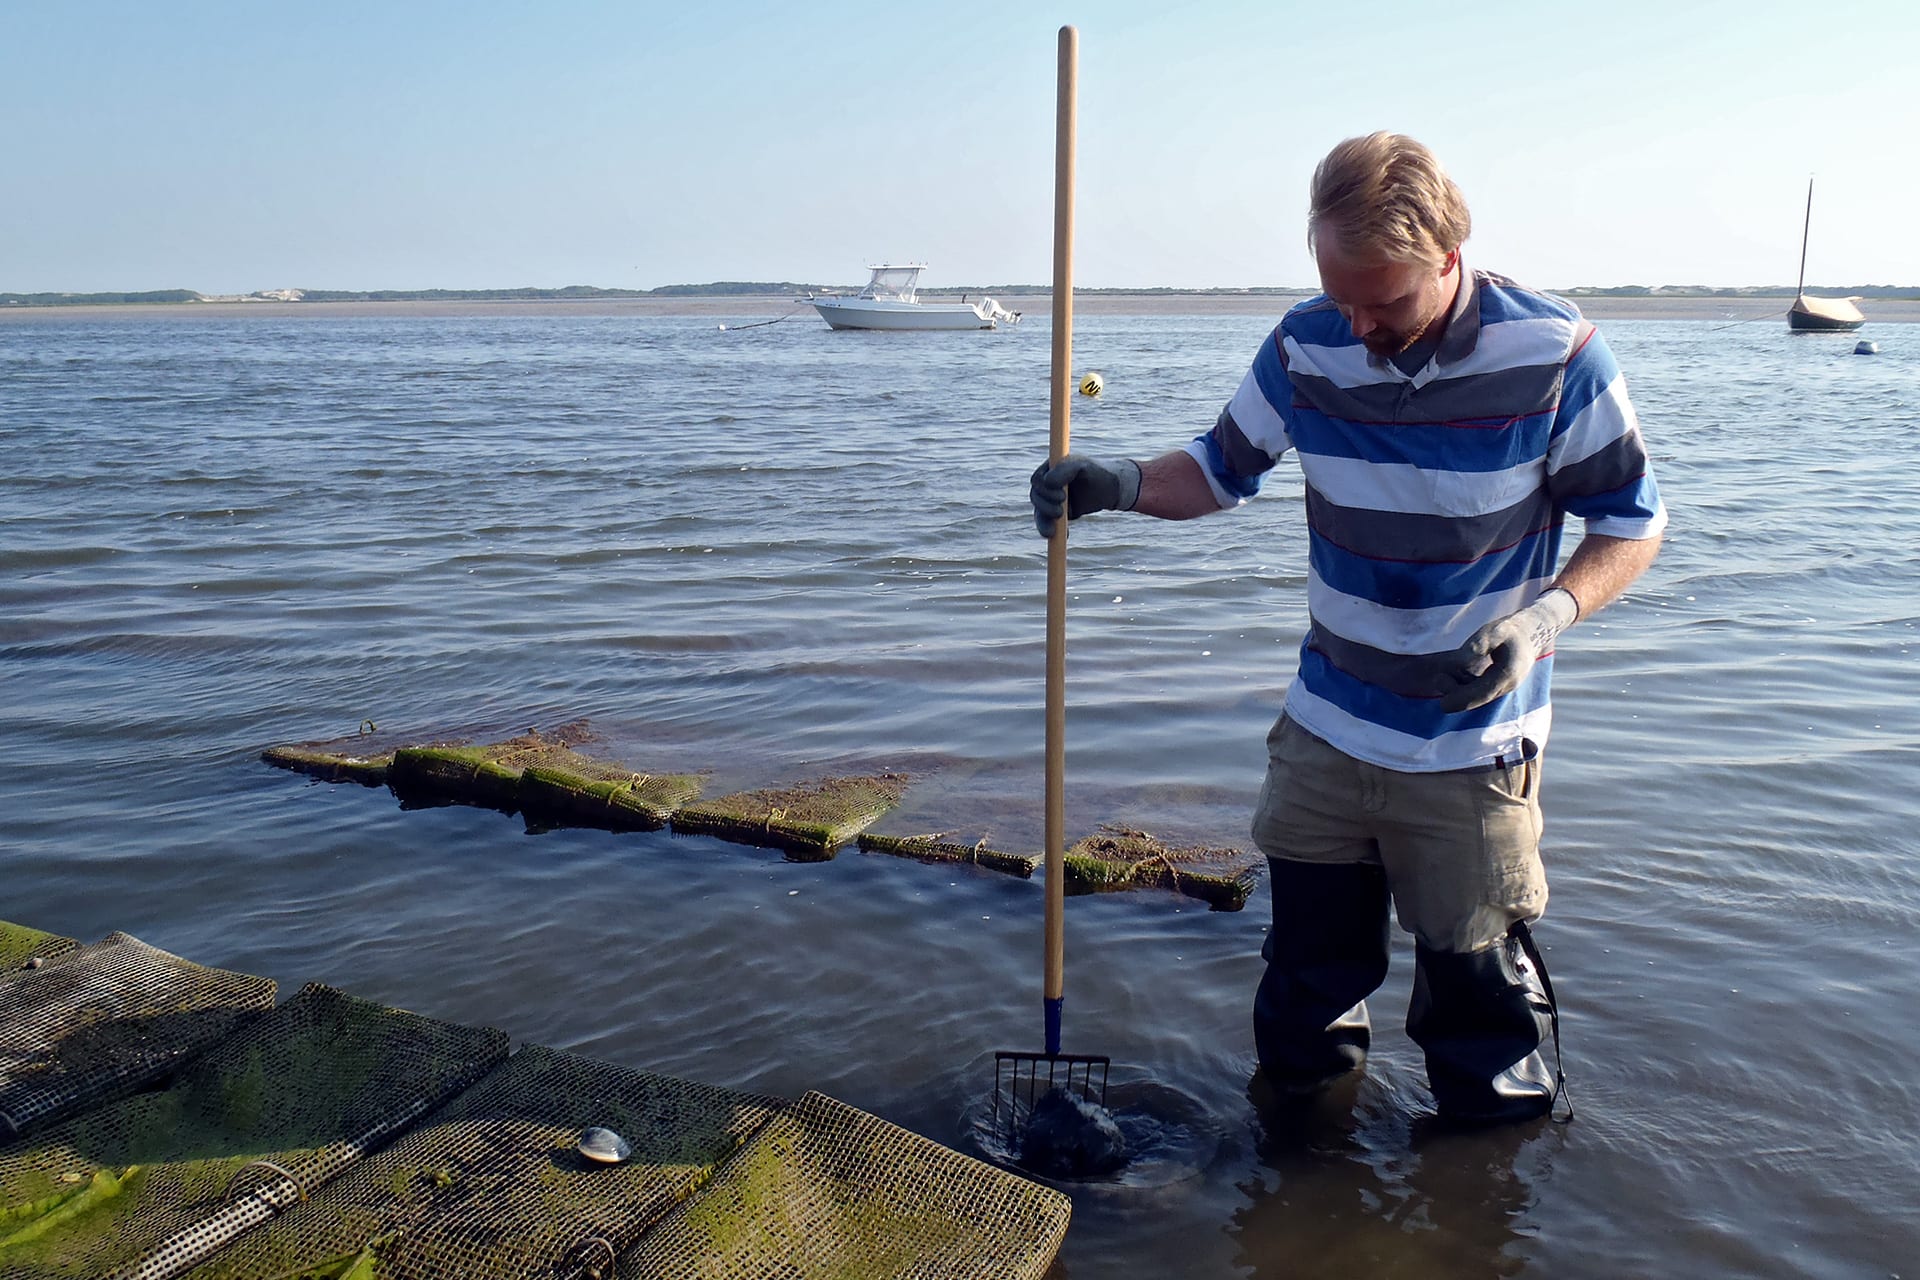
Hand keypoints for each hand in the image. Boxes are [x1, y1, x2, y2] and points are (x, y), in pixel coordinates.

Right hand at [1029, 454, 1141, 537]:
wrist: (1111, 489)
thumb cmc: (1098, 473)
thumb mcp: (1084, 466)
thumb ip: (1065, 469)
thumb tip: (1046, 482)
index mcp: (1050, 468)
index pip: (1037, 480)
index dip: (1044, 490)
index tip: (1062, 497)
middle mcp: (1047, 484)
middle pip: (1035, 497)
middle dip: (1045, 506)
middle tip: (1060, 512)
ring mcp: (1050, 499)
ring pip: (1039, 512)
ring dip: (1044, 521)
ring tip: (1055, 529)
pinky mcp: (1056, 514)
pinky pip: (1047, 523)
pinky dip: (1050, 530)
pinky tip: (1060, 535)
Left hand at [1438, 588, 1579, 712]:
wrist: (1532, 633)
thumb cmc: (1512, 630)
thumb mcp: (1497, 629)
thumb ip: (1481, 642)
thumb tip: (1463, 657)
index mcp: (1508, 674)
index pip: (1483, 694)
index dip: (1462, 700)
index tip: (1443, 705)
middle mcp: (1506, 685)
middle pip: (1478, 699)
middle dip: (1456, 694)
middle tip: (1438, 679)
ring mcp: (1503, 687)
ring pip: (1477, 697)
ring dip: (1458, 690)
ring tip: (1442, 676)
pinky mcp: (1497, 685)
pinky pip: (1478, 692)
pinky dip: (1463, 687)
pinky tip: (1451, 675)